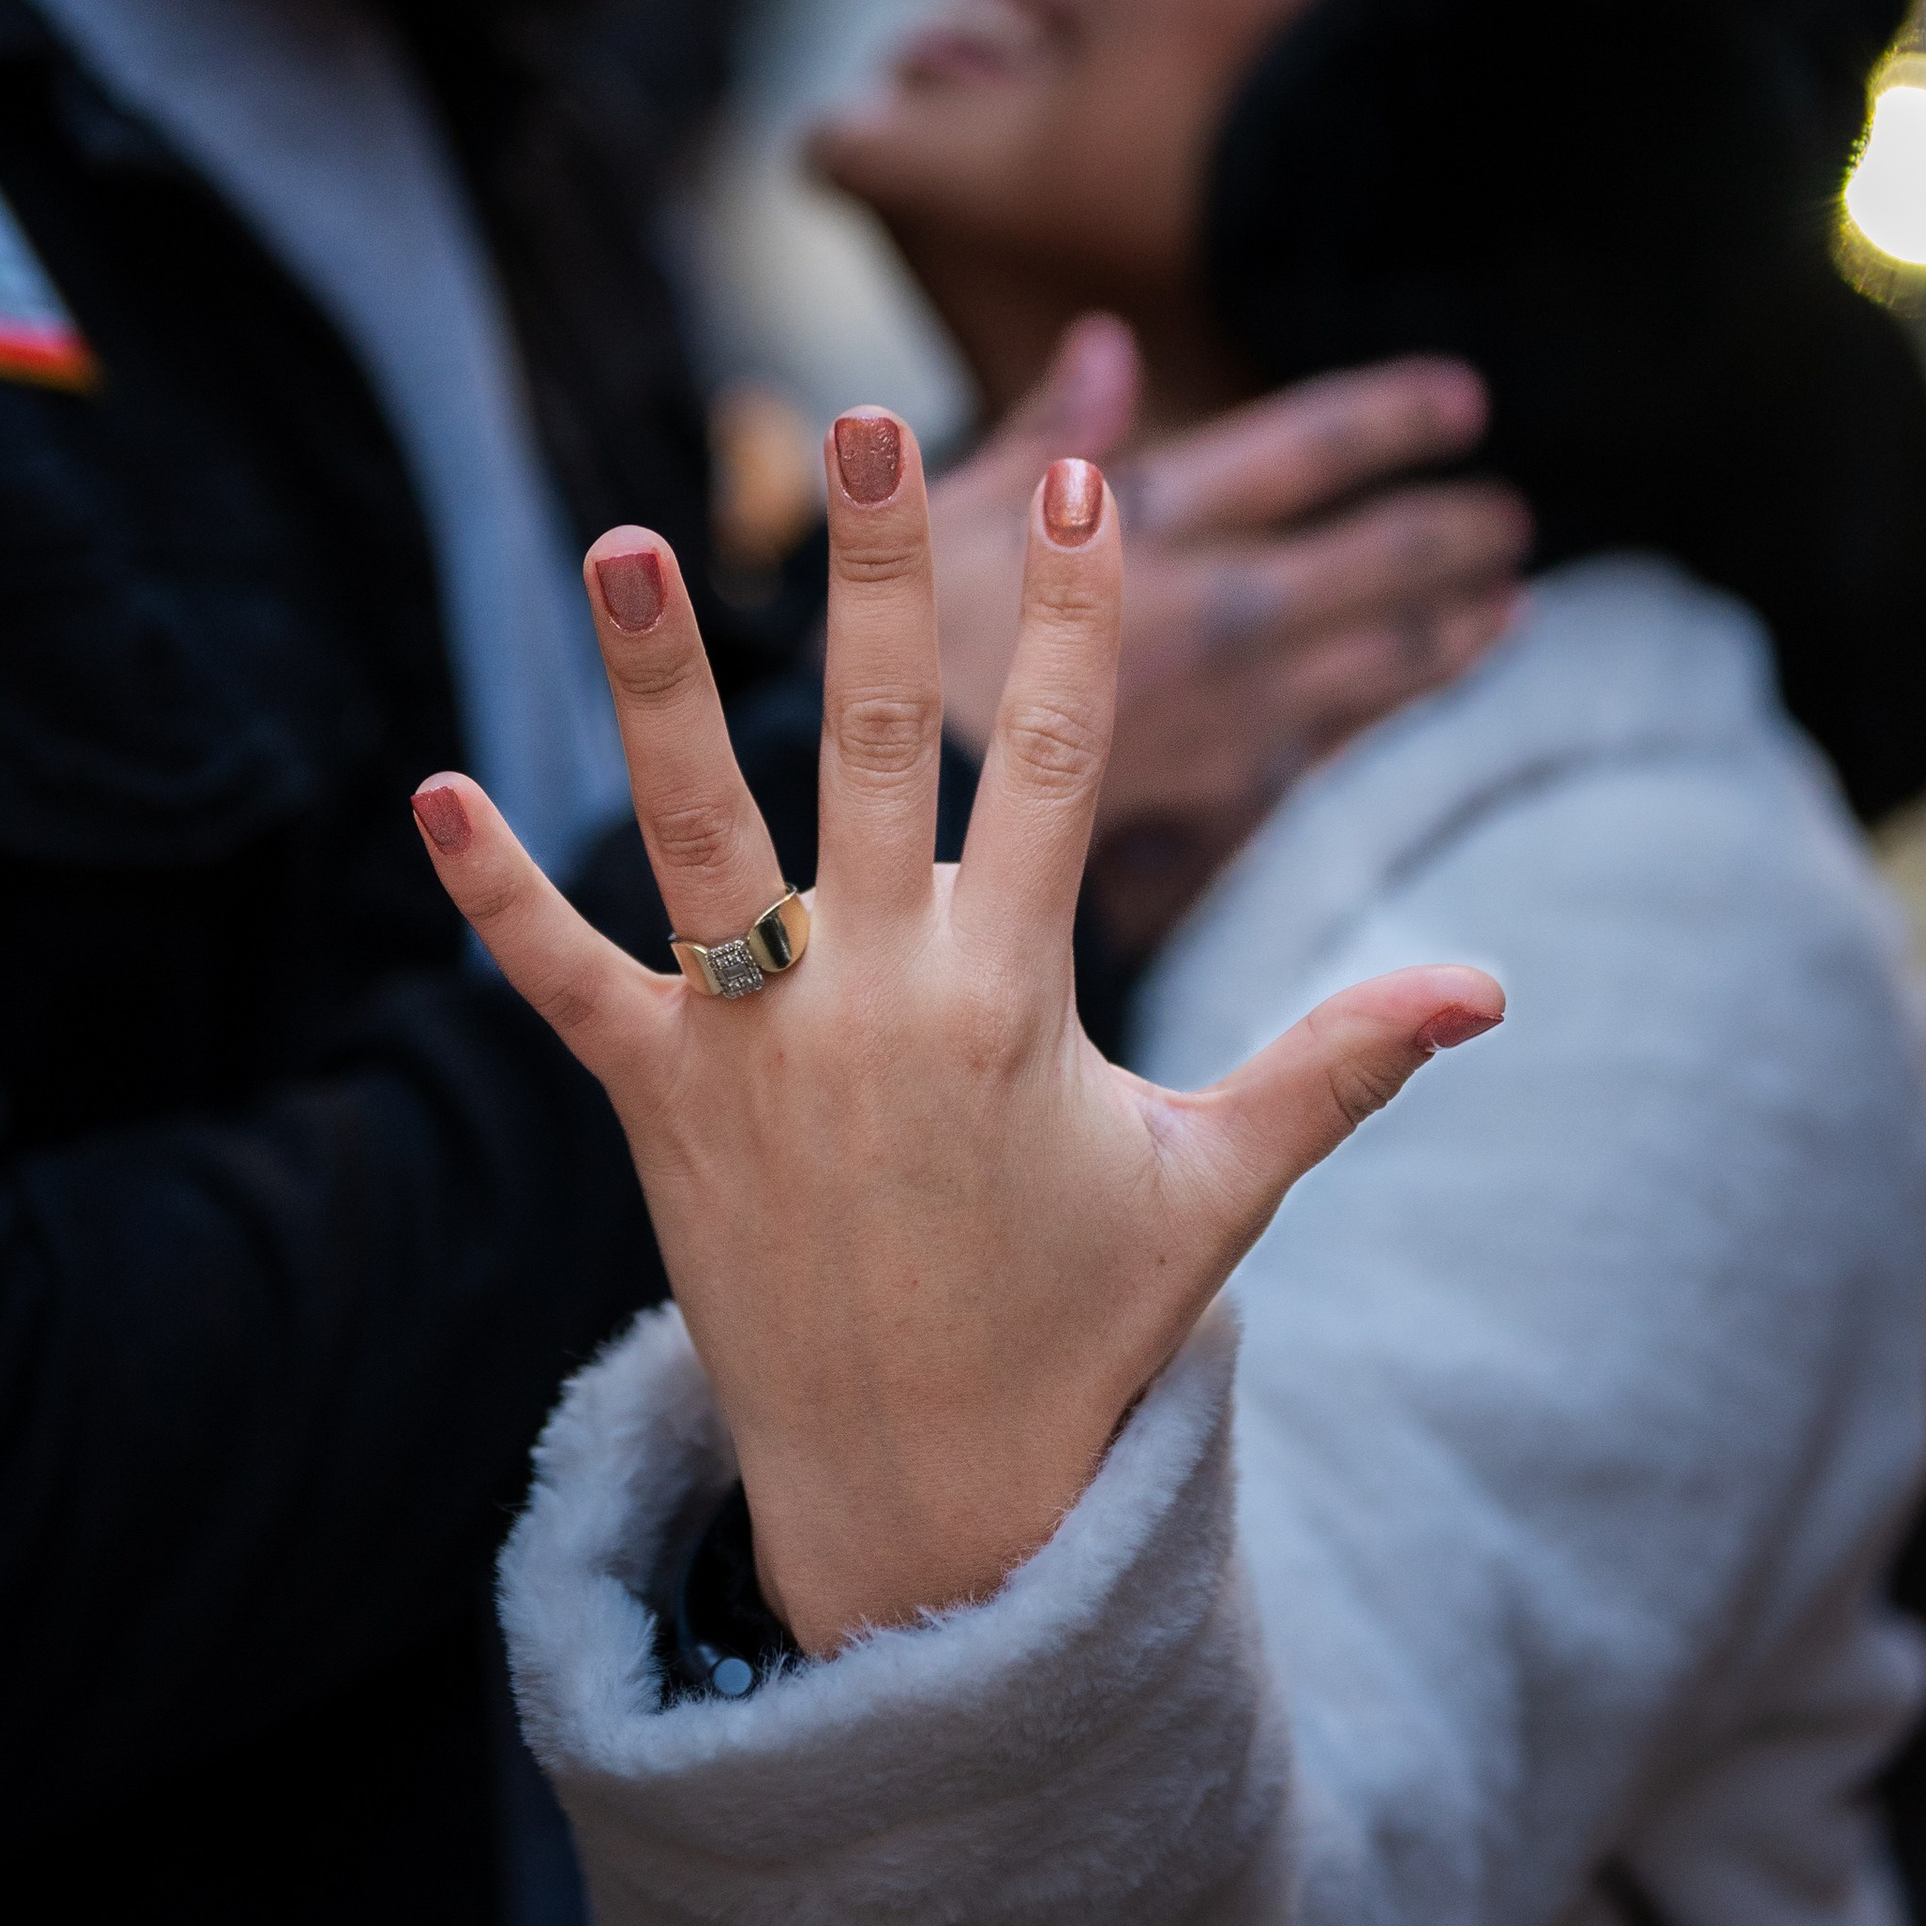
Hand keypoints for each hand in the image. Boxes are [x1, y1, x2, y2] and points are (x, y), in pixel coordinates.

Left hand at [412, 410, 1499, 1654]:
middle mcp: (880, 1001)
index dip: (1081, 617)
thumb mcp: (1216, 1188)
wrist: (924, 1507)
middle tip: (863, 418)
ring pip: (699, 833)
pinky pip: (562, 985)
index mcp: (1017, 1000)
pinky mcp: (654, 1109)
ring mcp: (754, 1051)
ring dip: (661, 683)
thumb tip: (1494, 983)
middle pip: (885, 746)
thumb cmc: (1078, 1326)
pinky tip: (431, 790)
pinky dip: (496, 895)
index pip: (1064, 765)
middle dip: (886, 576)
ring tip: (622, 539)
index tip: (1086, 482)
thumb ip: (1338, 1060)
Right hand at [929, 324, 1528, 951]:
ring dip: (1456, 619)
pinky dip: (1409, 697)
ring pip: (1383, 653)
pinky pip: (1348, 731)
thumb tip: (1110, 339)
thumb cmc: (908, 649)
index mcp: (1150, 527)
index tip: (1463, 400)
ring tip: (1511, 598)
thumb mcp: (952, 514)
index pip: (1306, 450)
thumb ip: (1049, 427)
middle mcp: (1212, 613)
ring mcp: (1233, 706)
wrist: (897, 824)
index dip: (1392, 419)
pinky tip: (1444, 677)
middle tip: (1508, 513)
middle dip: (1451, 527)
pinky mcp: (1228, 783)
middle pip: (1374, 556)